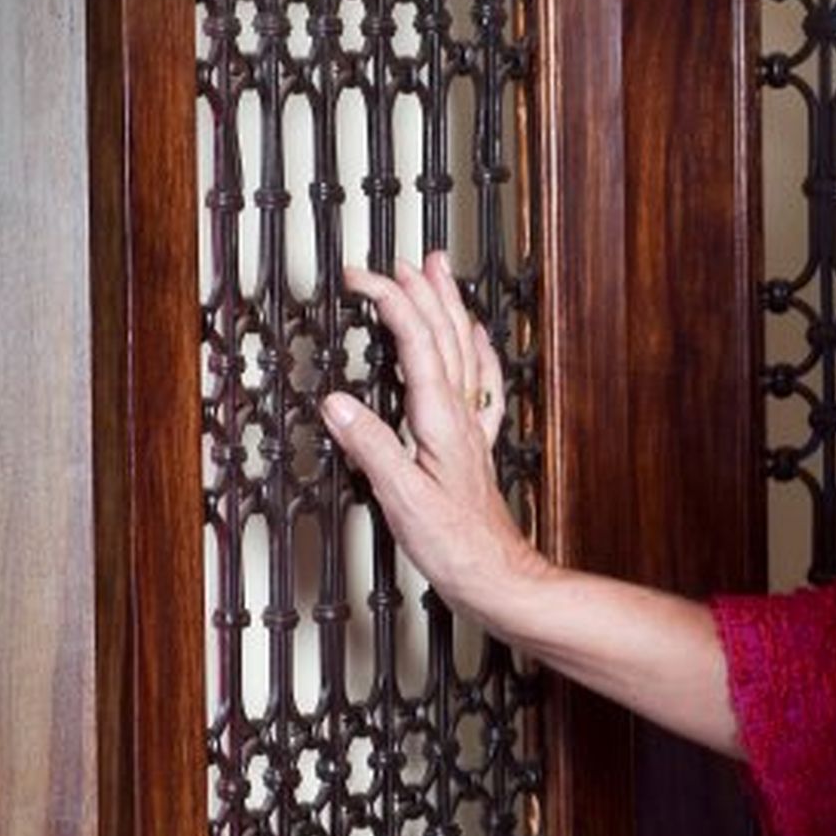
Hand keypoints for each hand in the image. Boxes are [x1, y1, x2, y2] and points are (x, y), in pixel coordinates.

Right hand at [320, 251, 545, 623]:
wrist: (498, 578)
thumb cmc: (456, 547)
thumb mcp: (402, 499)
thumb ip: (371, 447)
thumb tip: (338, 403)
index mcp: (441, 421)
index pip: (416, 343)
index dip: (392, 302)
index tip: (362, 277)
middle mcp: (461, 417)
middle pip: (445, 336)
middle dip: (421, 290)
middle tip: (399, 258)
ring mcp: (471, 430)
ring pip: (464, 350)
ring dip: (450, 307)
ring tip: (439, 272)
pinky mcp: (474, 448)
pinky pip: (479, 383)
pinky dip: (475, 351)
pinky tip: (475, 341)